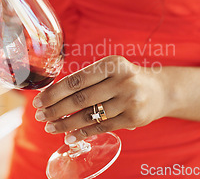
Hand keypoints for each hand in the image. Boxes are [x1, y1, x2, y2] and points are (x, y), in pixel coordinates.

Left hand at [32, 56, 169, 142]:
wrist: (161, 90)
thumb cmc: (125, 78)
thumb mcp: (109, 69)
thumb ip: (85, 79)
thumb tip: (51, 94)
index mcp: (112, 64)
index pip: (76, 80)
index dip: (54, 92)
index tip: (38, 100)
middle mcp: (122, 80)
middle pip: (80, 99)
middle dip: (55, 109)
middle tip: (40, 116)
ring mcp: (129, 100)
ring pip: (89, 115)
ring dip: (66, 124)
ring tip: (50, 127)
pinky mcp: (134, 118)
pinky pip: (102, 127)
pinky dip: (83, 133)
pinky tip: (69, 136)